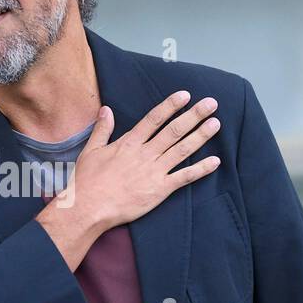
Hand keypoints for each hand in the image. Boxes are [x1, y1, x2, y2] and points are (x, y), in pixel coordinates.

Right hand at [70, 90, 221, 233]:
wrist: (88, 207)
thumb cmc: (87, 181)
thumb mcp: (91, 150)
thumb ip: (102, 129)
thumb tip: (106, 110)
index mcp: (129, 143)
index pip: (154, 119)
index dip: (171, 106)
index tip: (185, 95)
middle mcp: (145, 154)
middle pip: (174, 130)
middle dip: (194, 115)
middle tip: (211, 103)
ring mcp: (154, 171)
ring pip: (182, 149)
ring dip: (200, 136)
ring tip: (215, 124)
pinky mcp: (160, 190)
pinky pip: (184, 177)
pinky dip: (201, 169)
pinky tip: (215, 162)